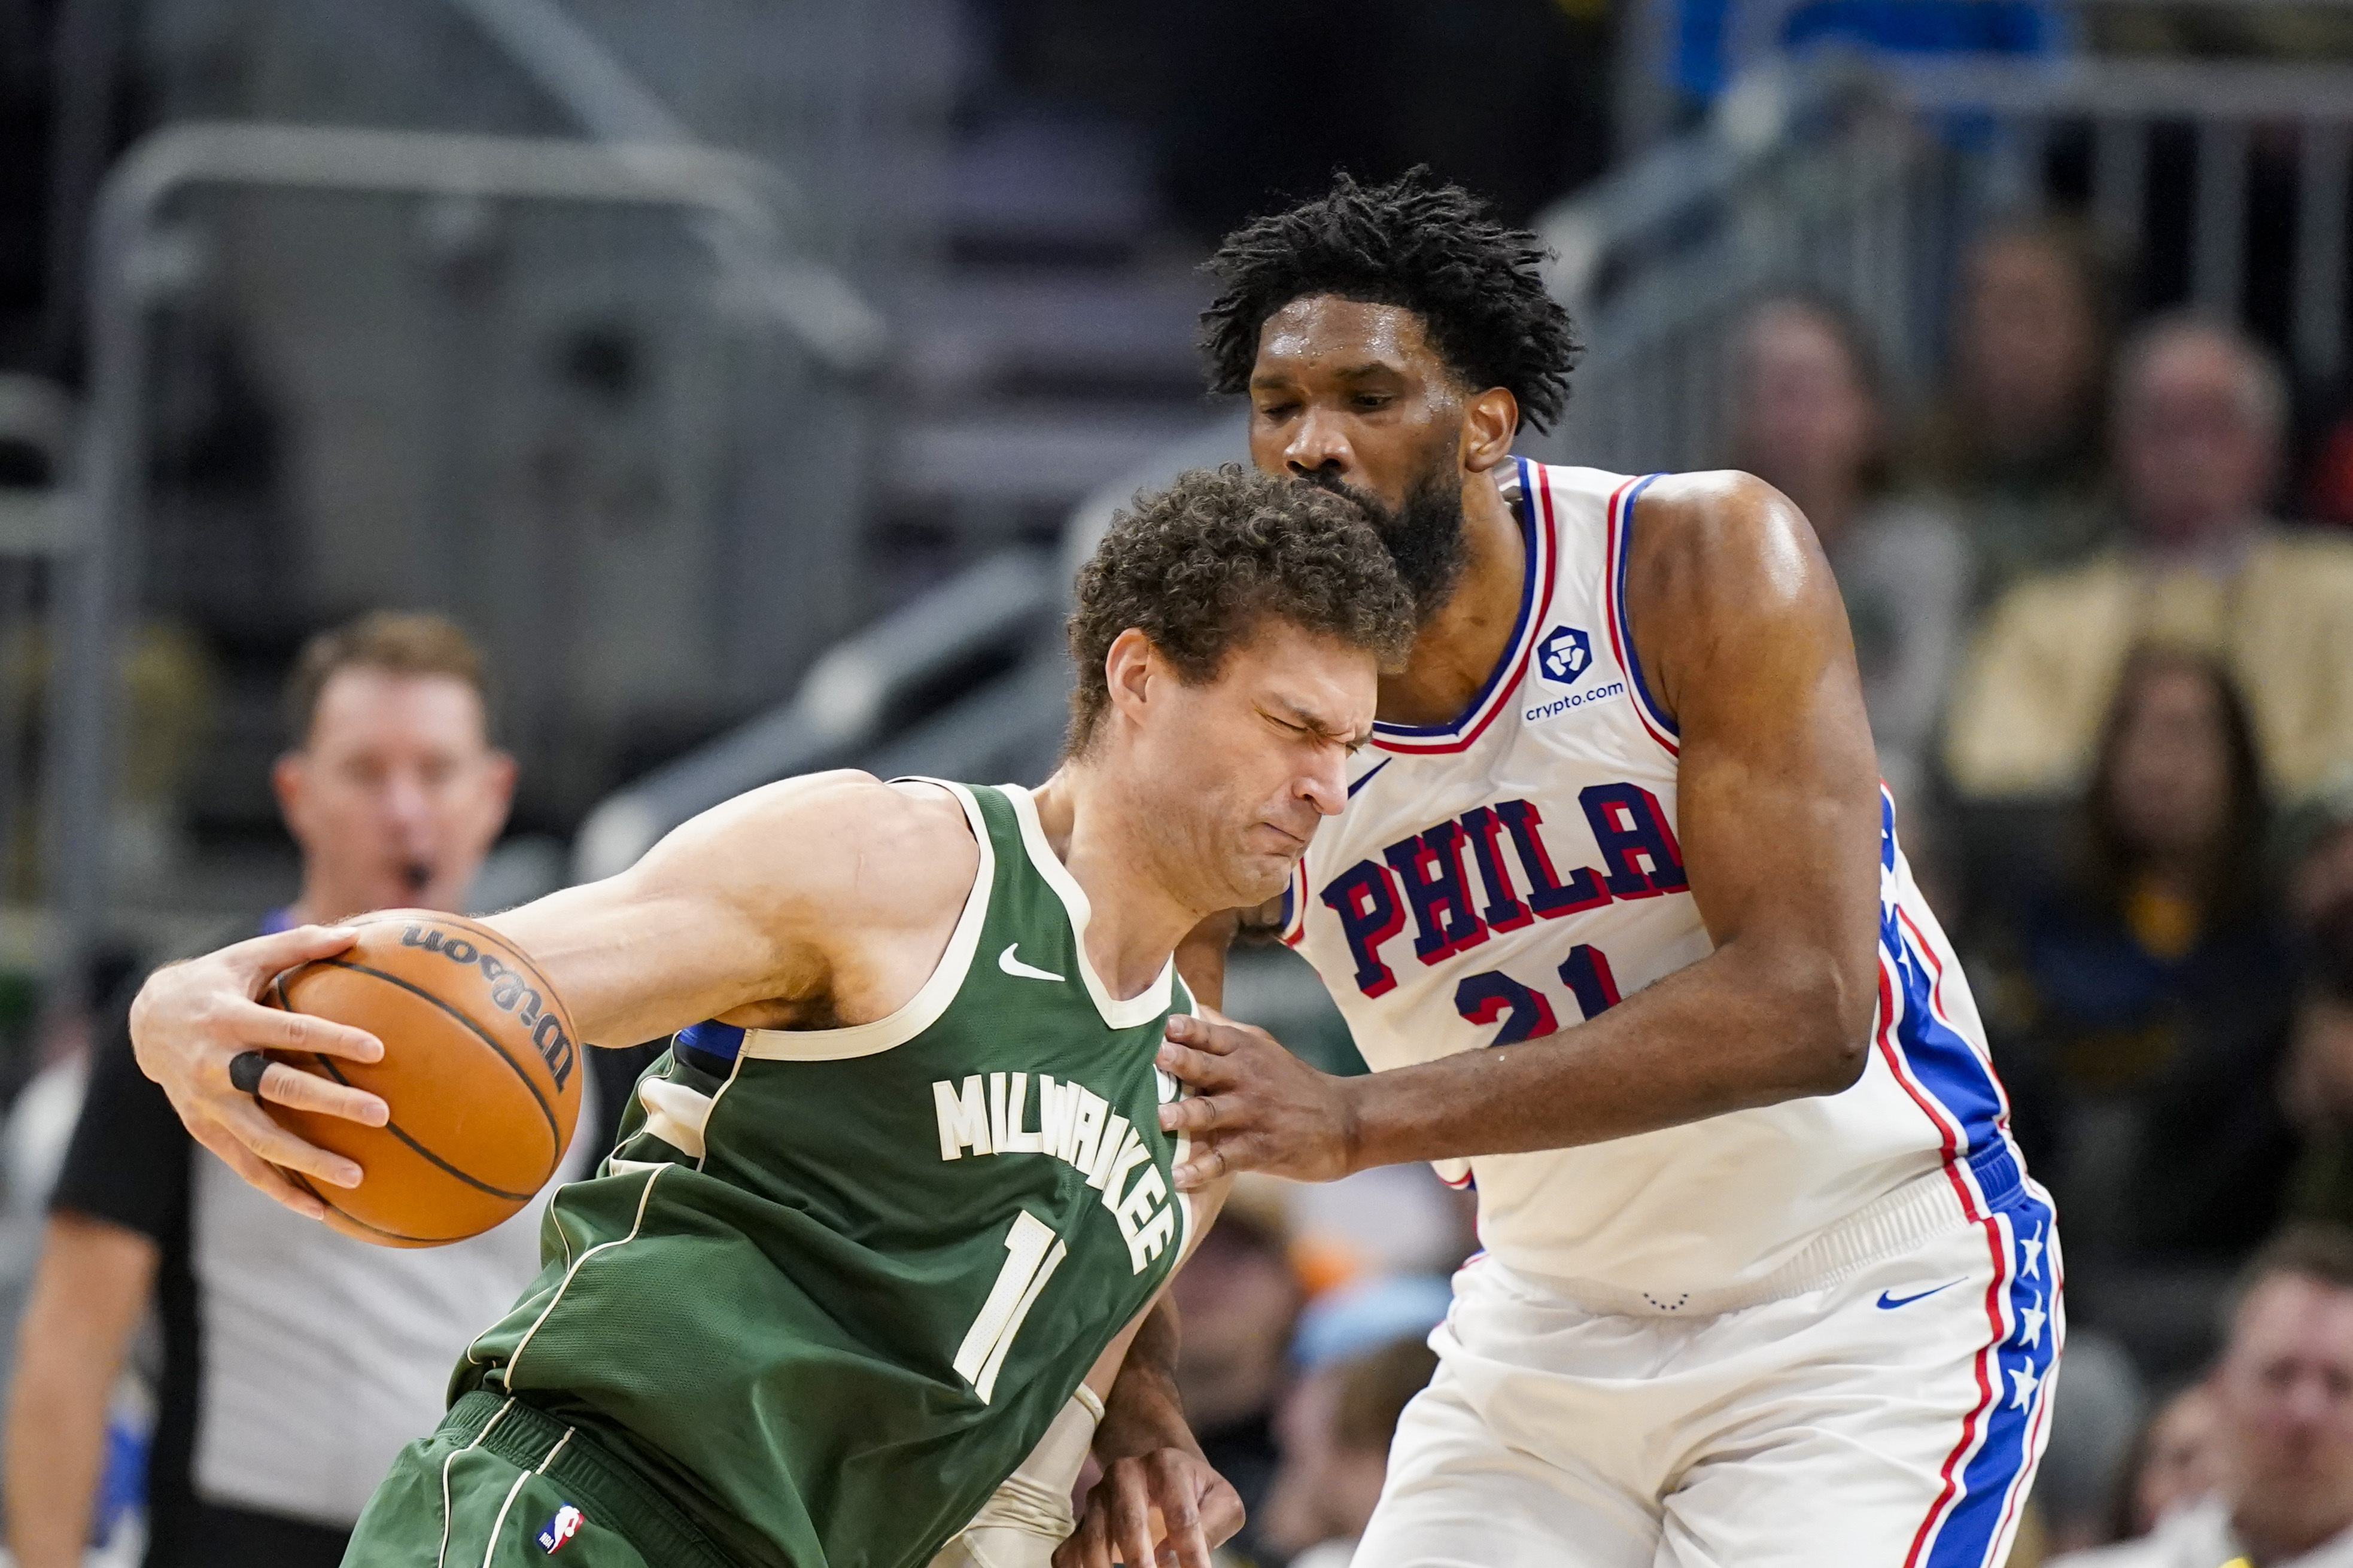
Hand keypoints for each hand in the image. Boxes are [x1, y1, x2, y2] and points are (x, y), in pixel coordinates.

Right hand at [127, 925, 389, 1217]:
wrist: (145, 1021)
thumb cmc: (214, 981)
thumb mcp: (247, 955)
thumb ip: (300, 943)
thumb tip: (356, 933)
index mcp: (229, 1019)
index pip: (289, 1029)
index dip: (332, 1038)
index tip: (378, 1049)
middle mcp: (215, 1065)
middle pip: (278, 1087)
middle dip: (330, 1103)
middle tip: (380, 1114)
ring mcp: (206, 1103)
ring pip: (260, 1140)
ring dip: (307, 1162)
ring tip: (357, 1179)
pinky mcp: (203, 1129)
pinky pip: (245, 1165)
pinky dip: (280, 1189)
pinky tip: (321, 1210)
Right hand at [1054, 1447, 1242, 1567]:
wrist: (1158, 1471)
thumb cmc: (1196, 1492)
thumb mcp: (1220, 1501)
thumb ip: (1213, 1526)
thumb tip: (1181, 1559)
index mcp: (1165, 1465)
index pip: (1182, 1516)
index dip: (1192, 1553)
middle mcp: (1125, 1475)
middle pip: (1130, 1523)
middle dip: (1141, 1562)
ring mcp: (1098, 1497)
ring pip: (1093, 1538)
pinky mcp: (1082, 1521)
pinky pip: (1068, 1550)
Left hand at [1156, 1012, 1357, 1188]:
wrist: (1346, 1121)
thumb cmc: (1295, 1083)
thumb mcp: (1265, 1048)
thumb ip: (1225, 1031)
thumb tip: (1188, 1007)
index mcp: (1246, 1051)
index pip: (1213, 1035)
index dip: (1189, 1029)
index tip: (1165, 1025)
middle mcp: (1247, 1079)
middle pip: (1209, 1068)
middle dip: (1183, 1062)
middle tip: (1157, 1058)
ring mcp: (1253, 1115)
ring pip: (1212, 1112)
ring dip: (1185, 1114)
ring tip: (1160, 1118)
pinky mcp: (1259, 1150)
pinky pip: (1225, 1159)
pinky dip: (1201, 1170)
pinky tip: (1177, 1177)